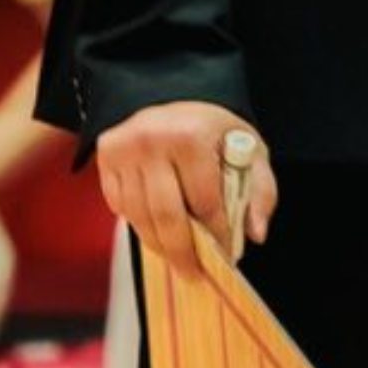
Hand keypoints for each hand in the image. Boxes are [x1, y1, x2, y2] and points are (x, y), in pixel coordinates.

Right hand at [99, 100, 275, 276]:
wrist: (171, 93)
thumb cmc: (211, 128)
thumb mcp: (248, 148)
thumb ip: (260, 190)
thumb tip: (256, 233)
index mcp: (191, 136)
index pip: (205, 202)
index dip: (217, 235)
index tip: (226, 256)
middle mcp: (152, 141)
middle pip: (167, 216)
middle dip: (183, 253)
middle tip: (195, 274)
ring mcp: (124, 150)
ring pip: (140, 217)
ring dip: (160, 245)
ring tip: (178, 259)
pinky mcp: (106, 159)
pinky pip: (122, 208)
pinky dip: (140, 224)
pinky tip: (157, 230)